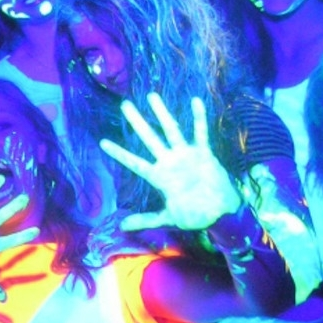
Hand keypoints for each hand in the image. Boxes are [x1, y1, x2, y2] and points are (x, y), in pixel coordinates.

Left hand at [101, 94, 241, 232]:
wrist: (220, 213)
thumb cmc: (194, 214)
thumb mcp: (167, 218)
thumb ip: (146, 220)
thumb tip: (121, 227)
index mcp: (159, 177)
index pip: (134, 163)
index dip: (119, 153)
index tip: (103, 142)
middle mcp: (169, 162)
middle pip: (149, 138)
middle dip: (137, 122)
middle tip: (124, 104)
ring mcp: (185, 155)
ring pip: (171, 130)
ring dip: (162, 113)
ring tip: (151, 95)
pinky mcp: (203, 153)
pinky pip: (200, 133)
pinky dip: (198, 118)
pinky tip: (195, 101)